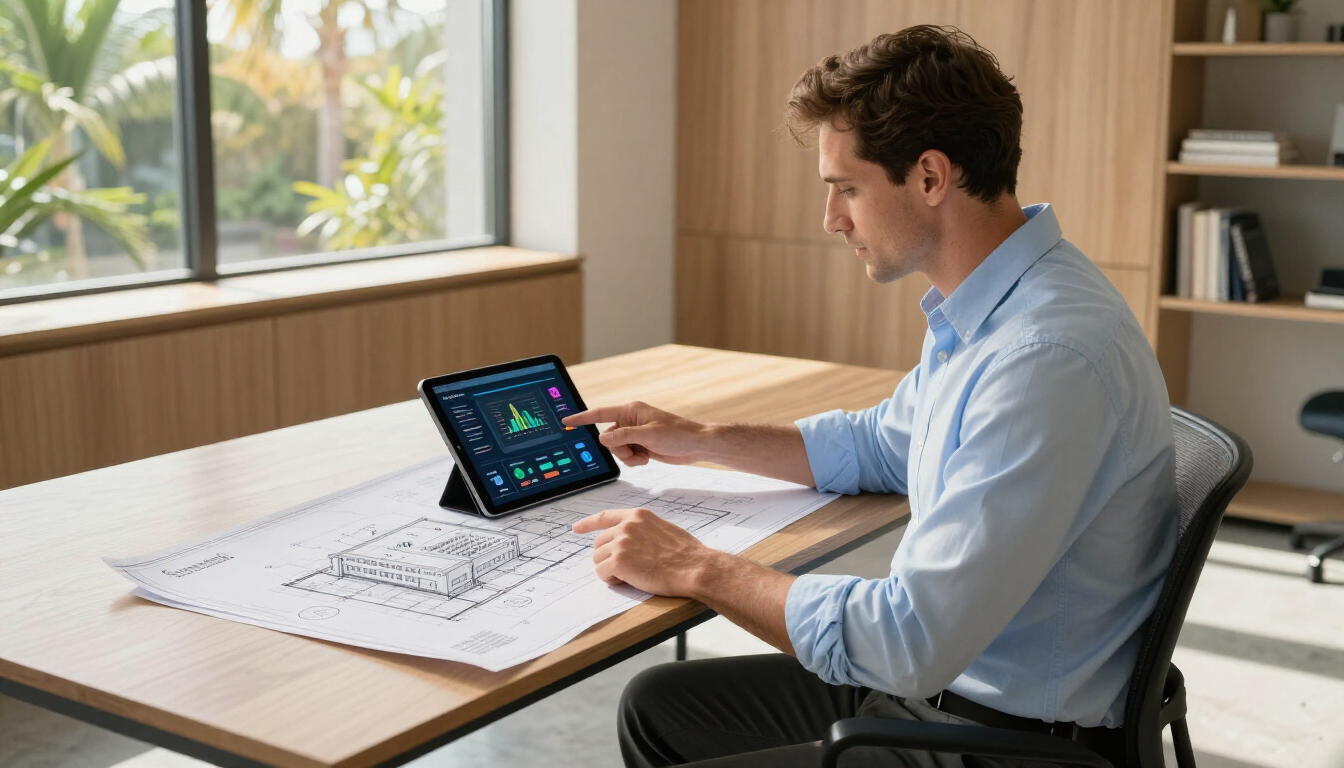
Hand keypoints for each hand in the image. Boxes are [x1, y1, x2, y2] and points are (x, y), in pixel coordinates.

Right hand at [561, 402, 709, 466]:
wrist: (696, 446)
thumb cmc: (678, 435)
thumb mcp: (648, 435)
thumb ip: (623, 437)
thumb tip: (603, 439)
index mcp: (631, 411)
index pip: (600, 414)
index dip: (582, 417)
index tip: (567, 420)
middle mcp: (631, 420)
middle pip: (608, 438)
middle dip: (620, 450)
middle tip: (637, 452)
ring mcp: (635, 433)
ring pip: (616, 449)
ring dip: (628, 457)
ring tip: (645, 456)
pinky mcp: (641, 444)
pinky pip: (626, 455)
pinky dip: (634, 460)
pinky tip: (648, 458)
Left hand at [571, 507, 721, 595]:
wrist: (694, 567)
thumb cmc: (686, 553)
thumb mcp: (664, 529)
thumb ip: (644, 530)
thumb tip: (634, 540)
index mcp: (638, 516)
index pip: (605, 516)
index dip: (588, 523)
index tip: (576, 528)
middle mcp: (627, 526)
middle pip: (599, 543)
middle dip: (607, 557)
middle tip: (624, 568)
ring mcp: (621, 542)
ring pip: (598, 559)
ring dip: (610, 569)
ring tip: (630, 575)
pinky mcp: (619, 561)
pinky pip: (602, 572)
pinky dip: (611, 579)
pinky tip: (626, 580)